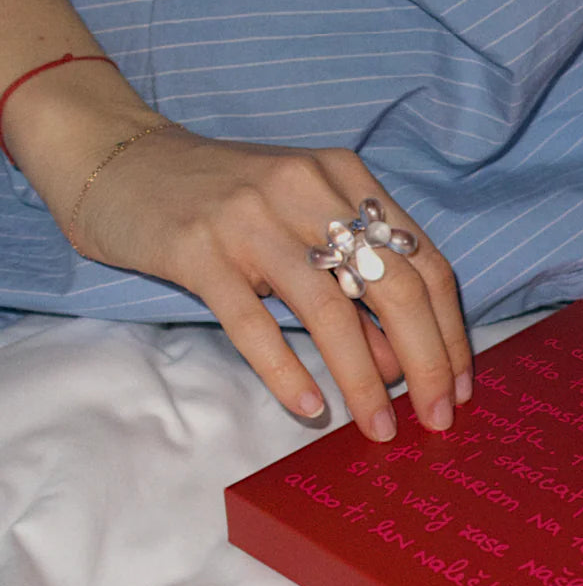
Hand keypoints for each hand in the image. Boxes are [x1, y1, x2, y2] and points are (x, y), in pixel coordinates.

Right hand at [77, 125, 470, 441]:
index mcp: (346, 179)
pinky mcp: (198, 249)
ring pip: (331, 311)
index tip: (459, 388)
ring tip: (379, 428)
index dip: (450, 332)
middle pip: (394, 286)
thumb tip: (402, 364)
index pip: (425, 263)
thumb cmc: (225, 202)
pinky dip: (287, 372)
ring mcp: (251, 218)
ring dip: (364, 381)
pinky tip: (311, 409)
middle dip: (427, 362)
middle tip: (436, 420)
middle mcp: (307, 190)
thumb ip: (355, 289)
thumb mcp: (302, 232)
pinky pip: (254, 324)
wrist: (120, 157)